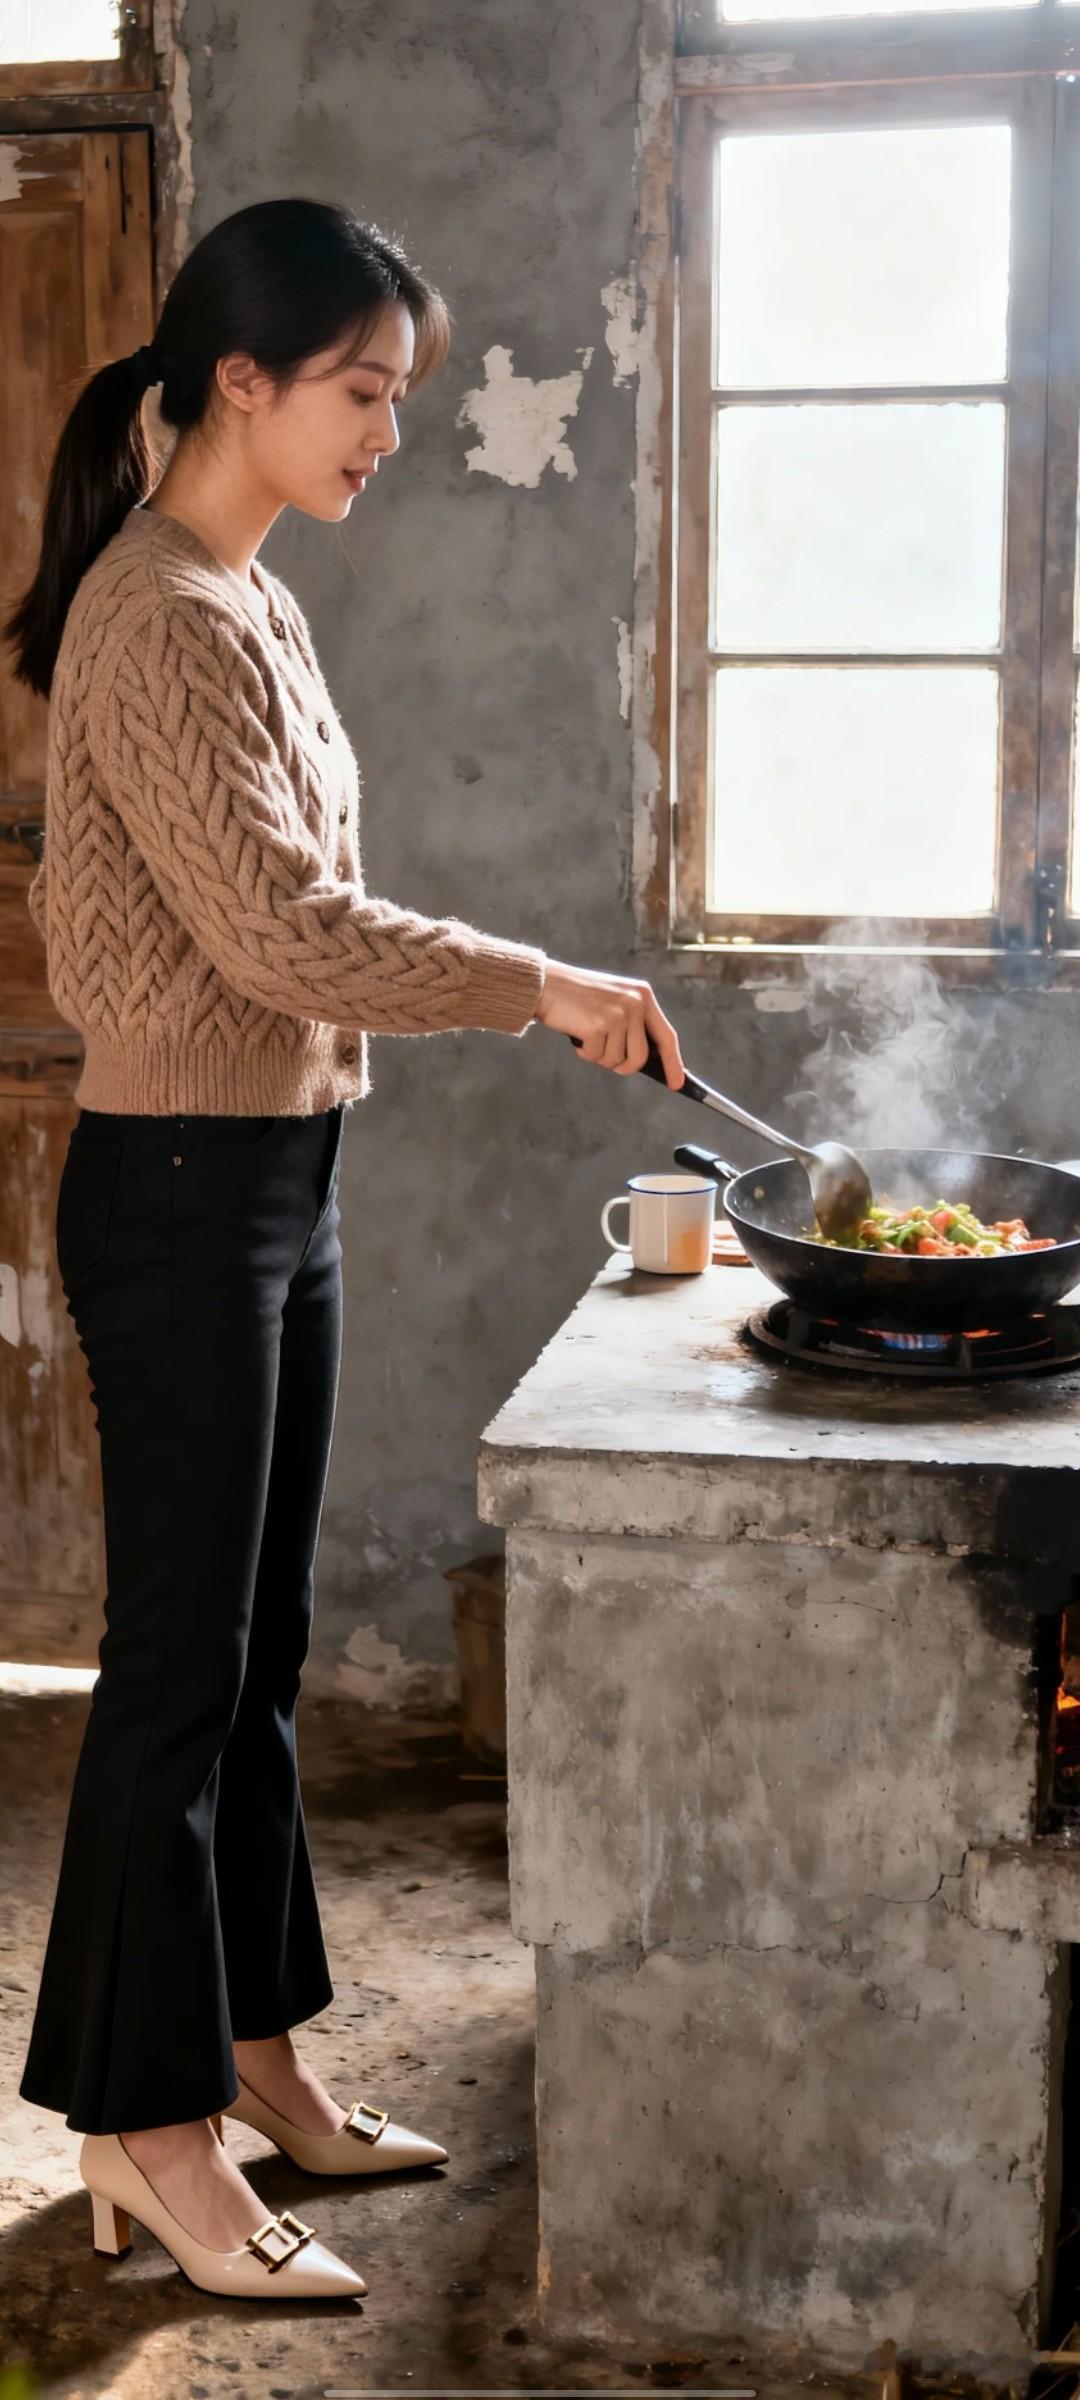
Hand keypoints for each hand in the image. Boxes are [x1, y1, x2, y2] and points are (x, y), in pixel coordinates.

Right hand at [533, 960, 684, 1089]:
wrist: (546, 983)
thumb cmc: (578, 998)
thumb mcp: (615, 1002)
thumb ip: (633, 1025)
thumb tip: (645, 1061)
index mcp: (643, 995)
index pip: (666, 1036)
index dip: (673, 1063)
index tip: (676, 1083)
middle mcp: (635, 1003)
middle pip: (640, 1057)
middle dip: (623, 1066)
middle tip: (604, 1056)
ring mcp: (617, 1014)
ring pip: (617, 1060)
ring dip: (599, 1056)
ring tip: (587, 1034)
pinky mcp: (598, 1025)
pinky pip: (596, 1057)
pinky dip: (585, 1052)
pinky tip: (577, 1033)